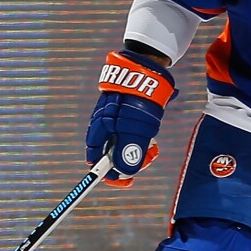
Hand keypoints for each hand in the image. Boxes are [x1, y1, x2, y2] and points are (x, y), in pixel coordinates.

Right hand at [85, 49, 175, 185]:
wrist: (146, 68)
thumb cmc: (139, 100)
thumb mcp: (136, 130)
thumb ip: (129, 152)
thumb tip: (124, 173)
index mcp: (99, 129)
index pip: (96, 158)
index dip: (108, 173)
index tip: (124, 181)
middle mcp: (103, 124)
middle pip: (112, 153)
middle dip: (130, 160)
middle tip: (148, 157)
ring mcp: (114, 117)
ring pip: (124, 142)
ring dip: (139, 148)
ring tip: (153, 145)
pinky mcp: (126, 111)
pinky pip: (131, 131)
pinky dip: (142, 137)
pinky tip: (153, 134)